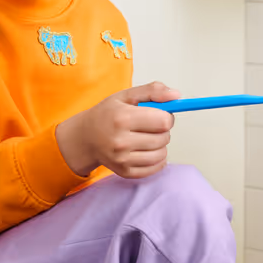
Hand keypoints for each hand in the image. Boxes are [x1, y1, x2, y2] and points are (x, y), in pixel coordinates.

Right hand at [56, 82, 179, 178]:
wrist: (86, 137)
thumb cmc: (107, 114)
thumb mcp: (126, 96)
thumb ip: (153, 91)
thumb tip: (176, 95)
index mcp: (122, 118)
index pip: (163, 121)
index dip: (167, 116)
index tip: (159, 114)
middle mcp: (121, 141)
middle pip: (163, 138)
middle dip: (162, 130)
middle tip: (150, 126)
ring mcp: (122, 159)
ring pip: (162, 154)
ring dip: (160, 145)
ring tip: (147, 137)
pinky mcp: (125, 172)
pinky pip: (155, 168)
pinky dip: (157, 159)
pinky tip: (147, 150)